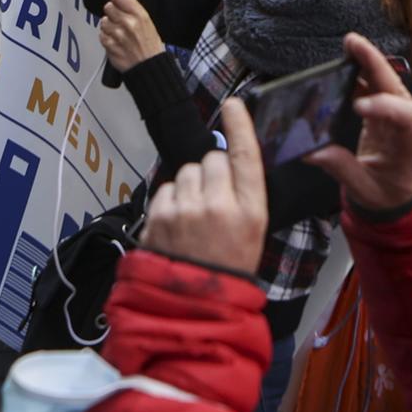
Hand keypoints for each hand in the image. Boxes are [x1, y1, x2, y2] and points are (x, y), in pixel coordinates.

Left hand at [99, 0, 164, 71]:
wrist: (148, 67)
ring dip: (109, 26)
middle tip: (120, 20)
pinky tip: (116, 41)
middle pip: (108, 7)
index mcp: (139, 15)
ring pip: (103, 21)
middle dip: (112, 12)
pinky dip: (106, 37)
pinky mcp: (109, 45)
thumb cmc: (149, 46)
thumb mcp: (147, 21)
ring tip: (119, 33)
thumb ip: (131, 6)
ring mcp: (117, 34)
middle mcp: (127, 23)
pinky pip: (101, 35)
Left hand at [139, 97, 266, 276]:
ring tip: (194, 215)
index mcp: (251, 211)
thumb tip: (225, 163)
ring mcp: (186, 210)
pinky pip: (166, 187)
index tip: (234, 105)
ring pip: (188, 170)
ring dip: (190, 185)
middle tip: (214, 199)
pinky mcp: (159, 215)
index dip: (240, 126)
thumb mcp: (253, 233)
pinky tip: (177, 222)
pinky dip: (171, 199)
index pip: (246, 155)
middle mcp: (219, 206)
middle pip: (213, 159)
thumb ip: (242, 195)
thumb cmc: (228, 269)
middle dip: (213, 171)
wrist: (195, 306)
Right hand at [305, 32, 411, 210]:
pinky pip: (374, 87)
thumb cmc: (390, 193)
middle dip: (375, 64)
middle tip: (353, 44)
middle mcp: (409, 124)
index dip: (385, 107)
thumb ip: (343, 169)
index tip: (358, 106)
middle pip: (396, 87)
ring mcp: (397, 114)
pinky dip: (359, 74)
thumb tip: (313, 152)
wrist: (403, 193)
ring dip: (367, 61)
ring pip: (386, 81)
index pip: (407, 118)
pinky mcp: (384, 110)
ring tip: (349, 45)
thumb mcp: (367, 191)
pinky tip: (344, 66)